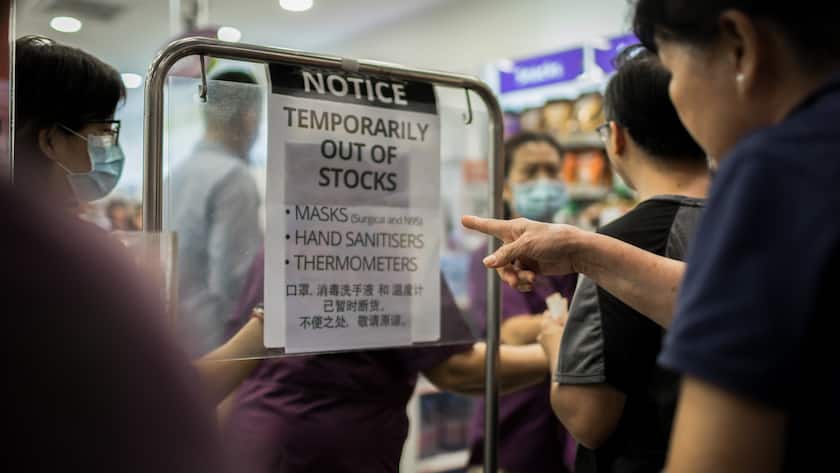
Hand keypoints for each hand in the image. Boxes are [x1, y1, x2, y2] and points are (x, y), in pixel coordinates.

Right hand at [461, 215, 581, 290]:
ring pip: (508, 272)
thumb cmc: (553, 240)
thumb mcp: (527, 245)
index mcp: (513, 229)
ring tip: (530, 281)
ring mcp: (523, 255)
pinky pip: (519, 278)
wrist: (575, 252)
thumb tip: (487, 263)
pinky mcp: (531, 267)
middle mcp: (515, 242)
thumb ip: (506, 255)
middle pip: (498, 261)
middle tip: (515, 279)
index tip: (463, 219)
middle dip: (505, 272)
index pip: (490, 226)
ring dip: (516, 279)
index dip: (476, 224)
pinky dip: (524, 283)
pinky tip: (533, 284)